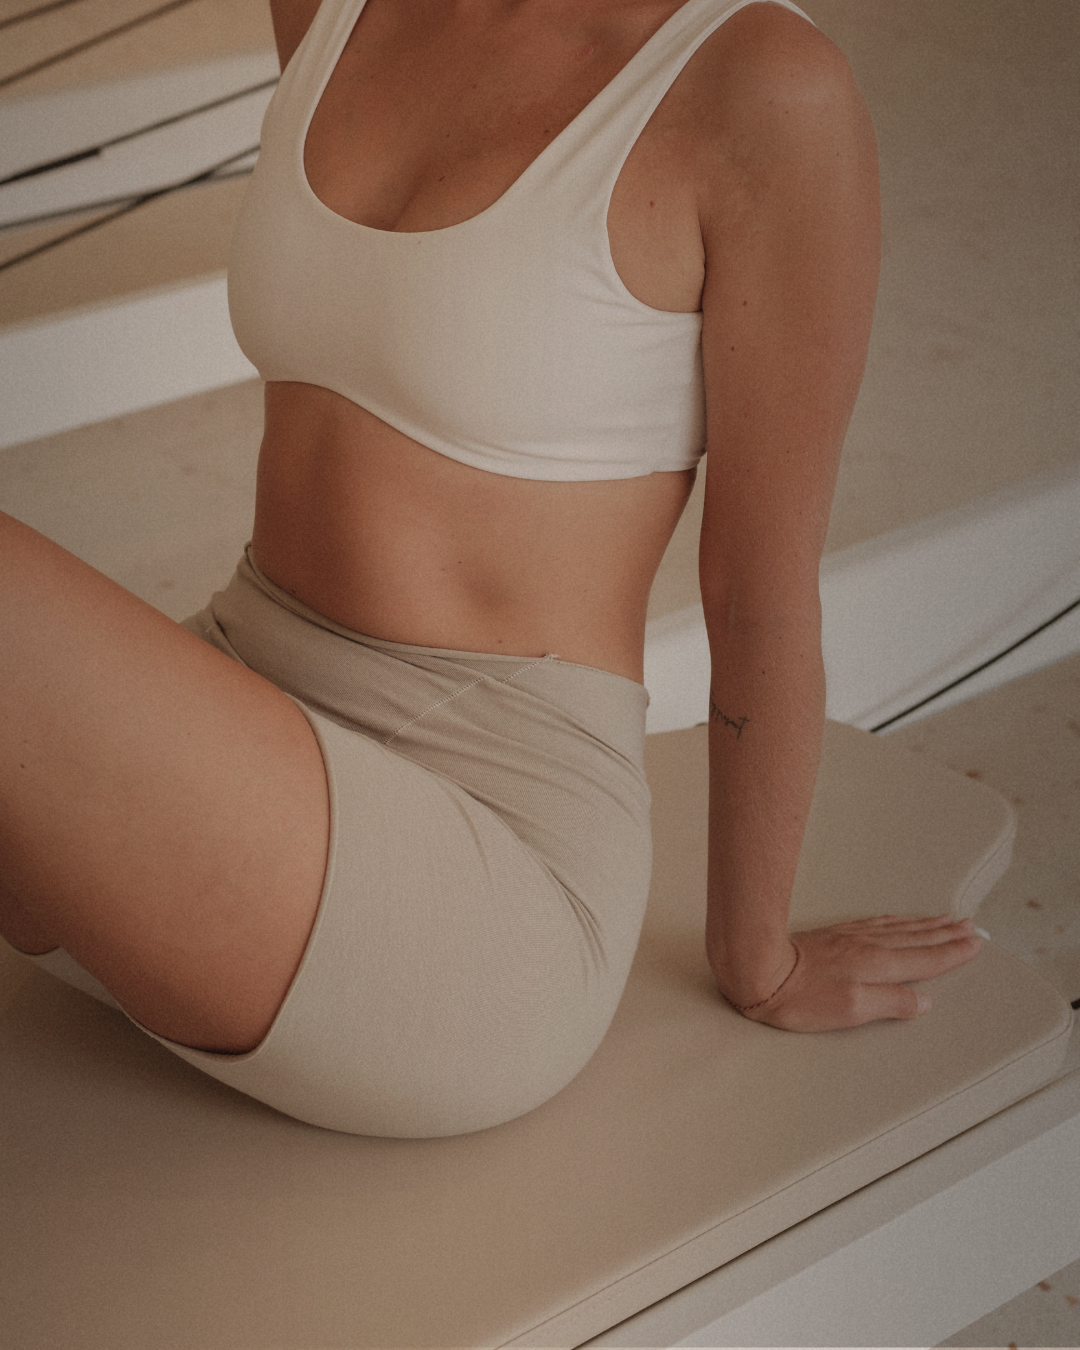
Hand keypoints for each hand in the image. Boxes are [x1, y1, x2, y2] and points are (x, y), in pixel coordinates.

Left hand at [723, 915, 982, 1030]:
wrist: (759, 969)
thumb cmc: (801, 996)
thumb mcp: (852, 1010)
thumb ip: (891, 1003)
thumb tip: (923, 1001)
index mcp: (878, 965)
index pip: (926, 959)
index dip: (952, 953)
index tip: (975, 945)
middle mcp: (869, 947)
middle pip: (918, 938)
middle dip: (947, 934)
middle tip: (971, 927)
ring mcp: (851, 937)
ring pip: (899, 928)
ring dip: (926, 924)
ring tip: (946, 919)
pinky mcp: (835, 935)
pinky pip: (877, 922)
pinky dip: (896, 920)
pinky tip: (899, 919)